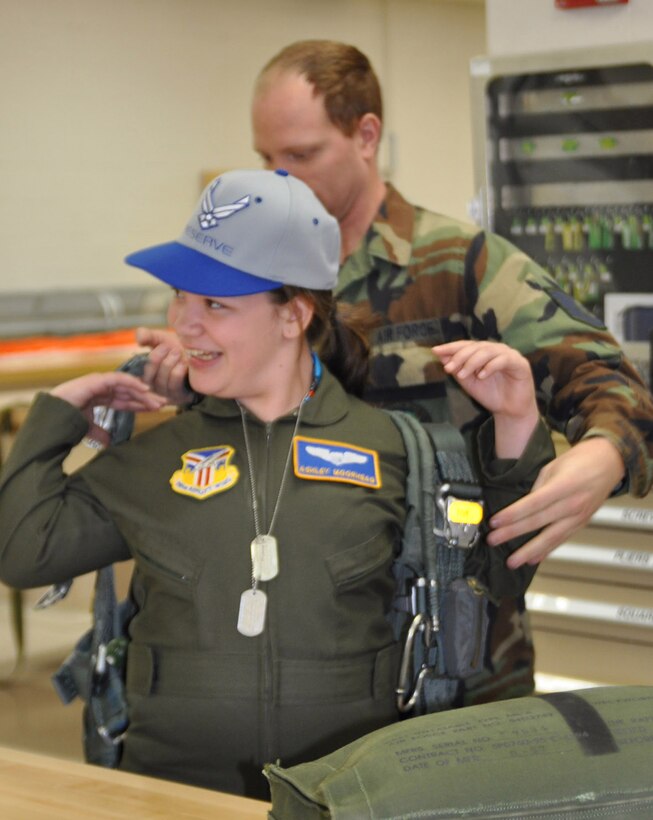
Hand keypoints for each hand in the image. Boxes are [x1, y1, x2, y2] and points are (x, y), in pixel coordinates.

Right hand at [51, 372, 167, 442]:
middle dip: (147, 397)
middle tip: (164, 403)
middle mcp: (103, 388)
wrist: (54, 415)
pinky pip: (120, 379)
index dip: (141, 404)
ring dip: (143, 392)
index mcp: (101, 397)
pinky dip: (133, 382)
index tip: (156, 409)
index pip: (126, 400)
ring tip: (157, 400)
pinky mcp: (98, 380)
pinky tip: (145, 388)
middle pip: (130, 392)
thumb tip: (108, 443)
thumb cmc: (67, 420)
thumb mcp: (88, 428)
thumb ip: (99, 433)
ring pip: (128, 385)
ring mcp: (100, 382)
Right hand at [135, 327, 192, 405]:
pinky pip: (174, 384)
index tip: (163, 345)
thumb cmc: (177, 348)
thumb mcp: (160, 339)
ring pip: (161, 379)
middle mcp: (152, 387)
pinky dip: (178, 371)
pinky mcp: (178, 397)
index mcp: (144, 373)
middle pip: (148, 375)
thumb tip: (139, 340)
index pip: (139, 370)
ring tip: (178, 352)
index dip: (151, 357)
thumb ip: (147, 336)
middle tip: (170, 347)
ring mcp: (164, 394)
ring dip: (170, 363)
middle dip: (158, 358)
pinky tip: (185, 363)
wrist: (201, 357)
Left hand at [433, 340, 538, 457]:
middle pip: (476, 347)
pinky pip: (503, 360)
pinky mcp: (520, 364)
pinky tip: (481, 376)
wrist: (509, 411)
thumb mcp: (468, 381)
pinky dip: (490, 366)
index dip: (451, 347)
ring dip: (472, 362)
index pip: (466, 345)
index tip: (435, 351)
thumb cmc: (490, 394)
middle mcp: (496, 350)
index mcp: (483, 352)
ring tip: (462, 375)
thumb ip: (457, 368)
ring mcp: (509, 355)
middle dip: (460, 356)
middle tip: (449, 368)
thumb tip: (440, 355)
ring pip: (488, 351)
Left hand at [487, 437, 625, 566]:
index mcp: (563, 486)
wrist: (610, 462)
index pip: (533, 504)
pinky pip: (561, 539)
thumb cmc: (580, 460)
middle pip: (538, 522)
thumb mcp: (554, 466)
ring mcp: (579, 517)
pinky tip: (533, 559)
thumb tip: (522, 505)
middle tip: (493, 541)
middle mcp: (572, 504)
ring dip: (529, 551)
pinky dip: (547, 550)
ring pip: (551, 538)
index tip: (495, 522)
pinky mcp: (582, 524)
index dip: (512, 515)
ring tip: (512, 561)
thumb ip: (538, 487)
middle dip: (513, 533)